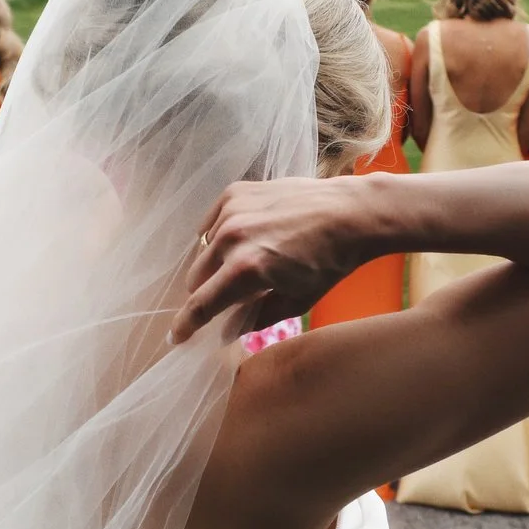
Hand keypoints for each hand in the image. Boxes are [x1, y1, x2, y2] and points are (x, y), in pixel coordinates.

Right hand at [171, 176, 380, 344]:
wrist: (351, 213)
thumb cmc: (329, 262)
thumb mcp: (296, 302)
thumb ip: (256, 318)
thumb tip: (226, 331)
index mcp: (245, 270)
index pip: (201, 305)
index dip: (186, 325)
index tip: (177, 337)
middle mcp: (231, 239)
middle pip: (196, 278)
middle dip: (208, 292)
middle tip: (231, 295)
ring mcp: (231, 211)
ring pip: (203, 250)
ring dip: (217, 263)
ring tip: (248, 262)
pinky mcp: (235, 192)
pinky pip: (211, 223)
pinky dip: (220, 235)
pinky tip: (243, 238)